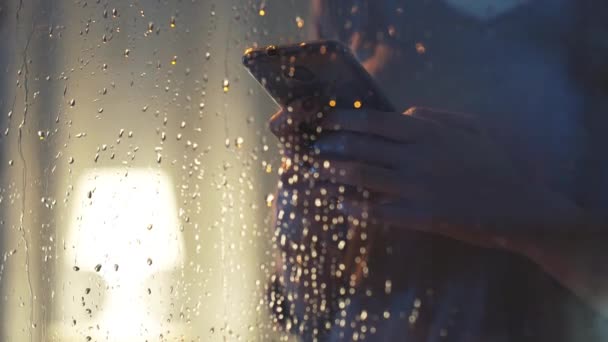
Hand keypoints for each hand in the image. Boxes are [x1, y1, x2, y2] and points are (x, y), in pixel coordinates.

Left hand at [307, 106, 582, 249]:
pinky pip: (379, 211)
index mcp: (427, 133)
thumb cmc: (494, 164)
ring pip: (364, 177)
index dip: (343, 120)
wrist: (519, 206)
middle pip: (361, 148)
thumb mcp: (468, 128)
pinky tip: (339, 205)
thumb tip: (403, 113)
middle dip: (330, 147)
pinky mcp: (421, 217)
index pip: (373, 122)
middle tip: (309, 148)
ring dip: (334, 175)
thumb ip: (433, 116)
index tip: (322, 120)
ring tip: (313, 173)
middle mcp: (417, 156)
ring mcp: (417, 188)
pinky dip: (355, 207)